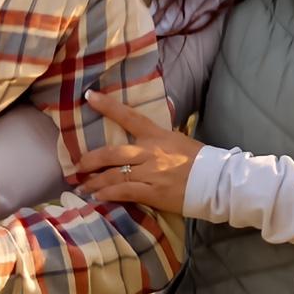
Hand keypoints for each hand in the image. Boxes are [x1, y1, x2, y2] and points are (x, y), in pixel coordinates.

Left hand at [74, 90, 204, 214]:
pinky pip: (124, 191)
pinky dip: (108, 194)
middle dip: (91, 159)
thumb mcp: (178, 139)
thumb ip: (158, 138)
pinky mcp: (152, 192)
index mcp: (157, 135)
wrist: (216, 182)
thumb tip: (143, 133)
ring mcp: (150, 173)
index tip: (90, 96)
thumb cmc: (199, 160)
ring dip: (95, 181)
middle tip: (77, 165)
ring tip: (83, 186)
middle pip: (112, 153)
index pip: (129, 116)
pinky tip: (98, 196)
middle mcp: (150, 152)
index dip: (108, 106)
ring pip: (114, 175)